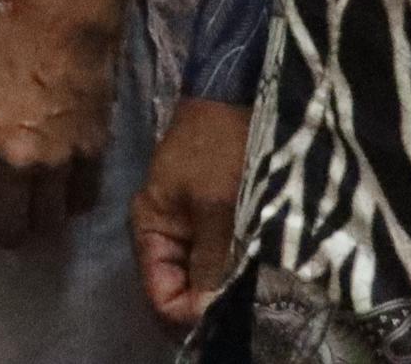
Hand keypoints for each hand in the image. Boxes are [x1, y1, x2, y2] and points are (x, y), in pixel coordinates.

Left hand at [0, 0, 120, 246]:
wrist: (61, 23)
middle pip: (9, 230)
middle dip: (4, 227)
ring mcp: (57, 162)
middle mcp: (14, 162)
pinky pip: (84, 201)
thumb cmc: (6, 46)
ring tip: (36, 207)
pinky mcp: (93, 155)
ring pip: (48, 224)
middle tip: (5, 213)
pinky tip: (66, 189)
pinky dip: (74, 200)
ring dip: (40, 219)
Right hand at [129, 95, 252, 325]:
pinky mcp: (212, 219)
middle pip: (181, 291)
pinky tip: (261, 266)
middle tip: (251, 300)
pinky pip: (220, 259)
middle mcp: (163, 235)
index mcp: (149, 229)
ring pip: (204, 277)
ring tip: (261, 284)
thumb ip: (211, 262)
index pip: (160, 296)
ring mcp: (188, 227)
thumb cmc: (219, 146)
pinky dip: (238, 266)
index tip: (230, 312)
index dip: (191, 312)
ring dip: (229, 284)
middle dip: (212, 300)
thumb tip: (208, 315)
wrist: (235, 95)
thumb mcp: (216, 205)